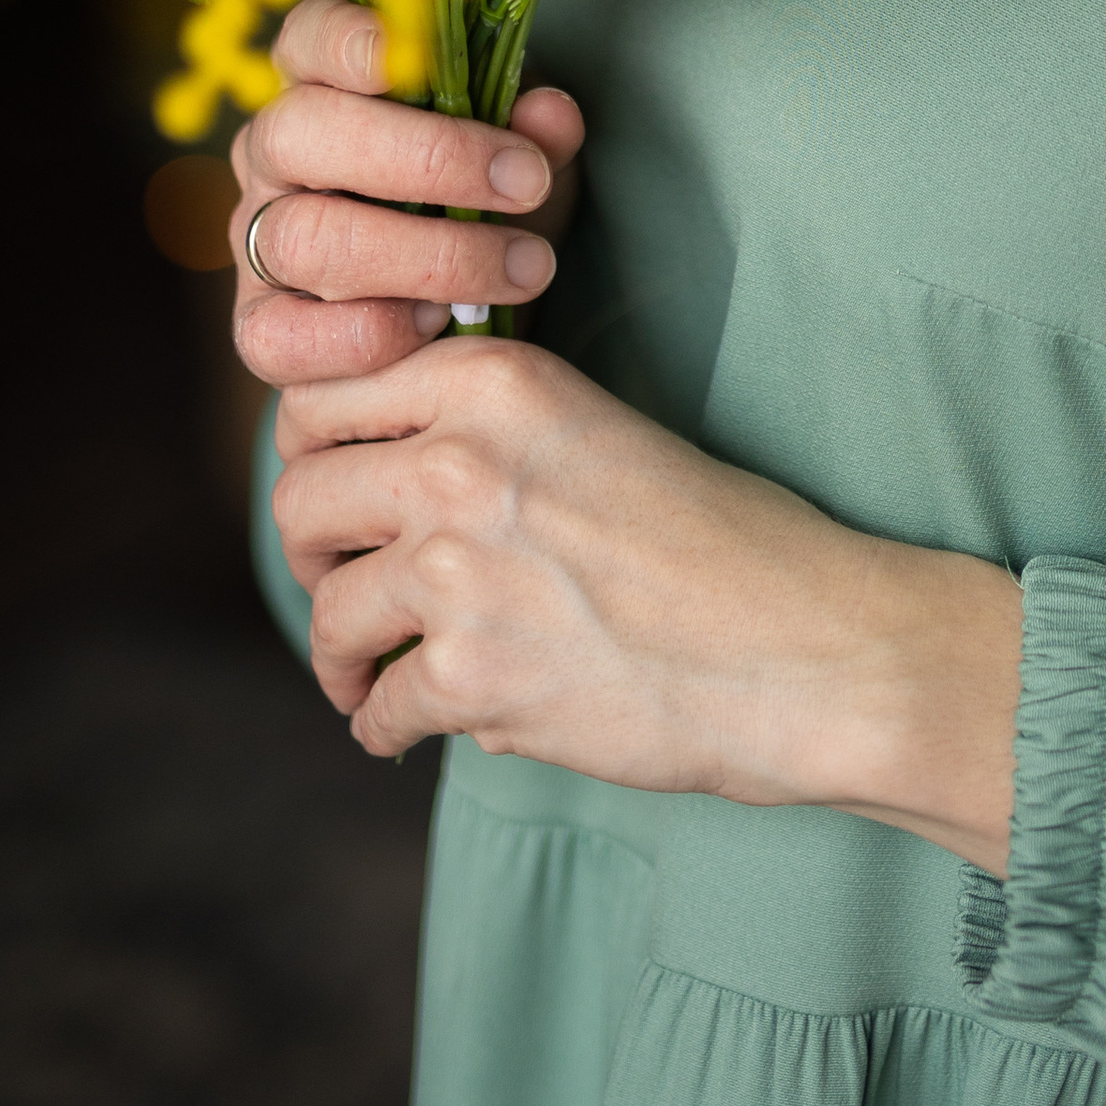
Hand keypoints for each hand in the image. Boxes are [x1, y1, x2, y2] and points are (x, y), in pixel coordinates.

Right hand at [230, 0, 586, 389]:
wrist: (450, 315)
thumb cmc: (479, 206)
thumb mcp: (520, 161)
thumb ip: (534, 135)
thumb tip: (549, 114)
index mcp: (321, 84)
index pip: (307, 36)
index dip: (345, 38)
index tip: (404, 58)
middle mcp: (271, 155)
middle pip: (300, 132)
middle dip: (423, 157)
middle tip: (524, 184)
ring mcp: (255, 243)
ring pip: (302, 238)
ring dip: (423, 257)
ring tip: (515, 268)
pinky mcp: (260, 330)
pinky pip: (280, 339)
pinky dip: (367, 334)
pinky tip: (435, 324)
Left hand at [270, 341, 1023, 873]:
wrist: (805, 645)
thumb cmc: (722, 541)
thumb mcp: (592, 431)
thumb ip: (483, 436)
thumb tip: (373, 480)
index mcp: (495, 378)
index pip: (324, 393)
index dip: (313, 450)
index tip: (335, 494)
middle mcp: (460, 457)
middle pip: (300, 497)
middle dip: (310, 553)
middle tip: (338, 586)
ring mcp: (458, 568)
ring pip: (326, 609)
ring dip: (338, 653)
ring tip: (363, 674)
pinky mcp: (469, 676)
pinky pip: (373, 706)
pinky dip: (381, 725)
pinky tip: (407, 727)